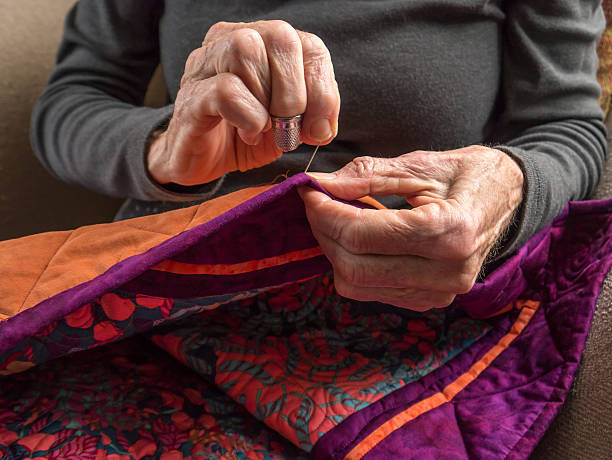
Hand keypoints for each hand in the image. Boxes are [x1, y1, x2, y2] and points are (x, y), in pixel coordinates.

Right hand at [147, 20, 339, 185]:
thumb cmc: (243, 135)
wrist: (199, 161)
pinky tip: (249, 133)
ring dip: (269, 100)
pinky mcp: (191, 96)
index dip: (322, 87)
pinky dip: (249, 117)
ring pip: (247, 50)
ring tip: (267, 129)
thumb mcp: (288, 126)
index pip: (308, 43)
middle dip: (297, 92)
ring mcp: (205, 65)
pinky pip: (226, 90)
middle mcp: (231, 41)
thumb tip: (323, 125)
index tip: (320, 127)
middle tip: (292, 128)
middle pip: (280, 36)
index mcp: (263, 43)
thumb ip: (311, 117)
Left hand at [298, 146, 523, 310]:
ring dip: (336, 249)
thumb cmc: (469, 175)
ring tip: (341, 218)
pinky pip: (372, 292)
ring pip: (356, 285)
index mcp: (450, 231)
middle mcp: (448, 272)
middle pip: (353, 267)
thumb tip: (318, 184)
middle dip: (324, 232)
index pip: (362, 235)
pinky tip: (362, 239)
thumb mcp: (420, 164)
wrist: (511, 199)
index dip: (325, 212)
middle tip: (319, 202)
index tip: (310, 190)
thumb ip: (366, 174)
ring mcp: (441, 292)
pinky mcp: (431, 300)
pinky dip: (355, 264)